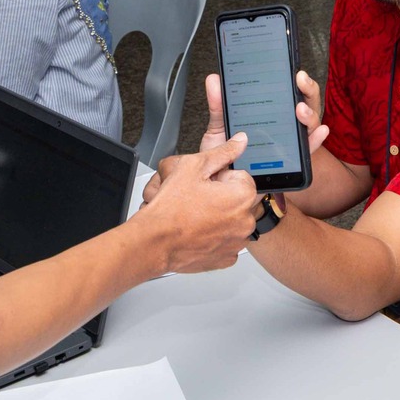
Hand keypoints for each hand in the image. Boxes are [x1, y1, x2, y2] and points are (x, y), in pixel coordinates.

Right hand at [138, 134, 258, 272]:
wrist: (154, 242)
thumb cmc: (170, 208)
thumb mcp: (193, 166)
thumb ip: (222, 152)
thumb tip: (240, 141)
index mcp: (242, 195)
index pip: (240, 176)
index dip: (219, 177)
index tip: (205, 184)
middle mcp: (246, 221)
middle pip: (237, 199)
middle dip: (222, 197)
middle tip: (197, 200)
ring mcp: (237, 242)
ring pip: (232, 220)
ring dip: (219, 216)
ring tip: (196, 216)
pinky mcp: (227, 258)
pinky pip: (226, 241)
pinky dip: (215, 236)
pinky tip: (198, 231)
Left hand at [189, 72, 329, 158]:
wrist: (220, 188)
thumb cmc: (223, 158)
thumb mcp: (218, 130)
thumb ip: (219, 106)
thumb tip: (215, 80)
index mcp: (268, 114)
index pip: (288, 92)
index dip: (294, 80)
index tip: (293, 69)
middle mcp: (282, 126)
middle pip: (304, 103)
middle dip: (306, 89)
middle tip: (299, 79)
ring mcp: (289, 143)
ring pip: (308, 124)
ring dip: (309, 113)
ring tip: (300, 108)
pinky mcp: (291, 163)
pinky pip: (308, 151)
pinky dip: (316, 140)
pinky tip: (320, 131)